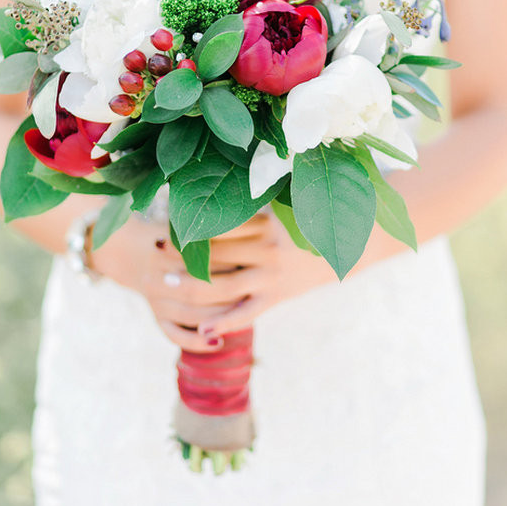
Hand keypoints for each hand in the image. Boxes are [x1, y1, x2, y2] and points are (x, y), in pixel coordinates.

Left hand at [89, 212, 334, 352]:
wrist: (354, 245)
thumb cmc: (311, 217)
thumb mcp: (286, 201)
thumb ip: (256, 194)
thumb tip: (222, 172)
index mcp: (265, 221)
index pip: (219, 224)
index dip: (190, 224)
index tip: (164, 221)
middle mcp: (266, 248)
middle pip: (214, 254)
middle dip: (181, 255)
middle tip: (152, 253)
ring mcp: (271, 276)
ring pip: (223, 286)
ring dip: (191, 288)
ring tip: (164, 285)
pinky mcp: (278, 298)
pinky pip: (246, 314)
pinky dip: (224, 324)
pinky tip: (202, 333)